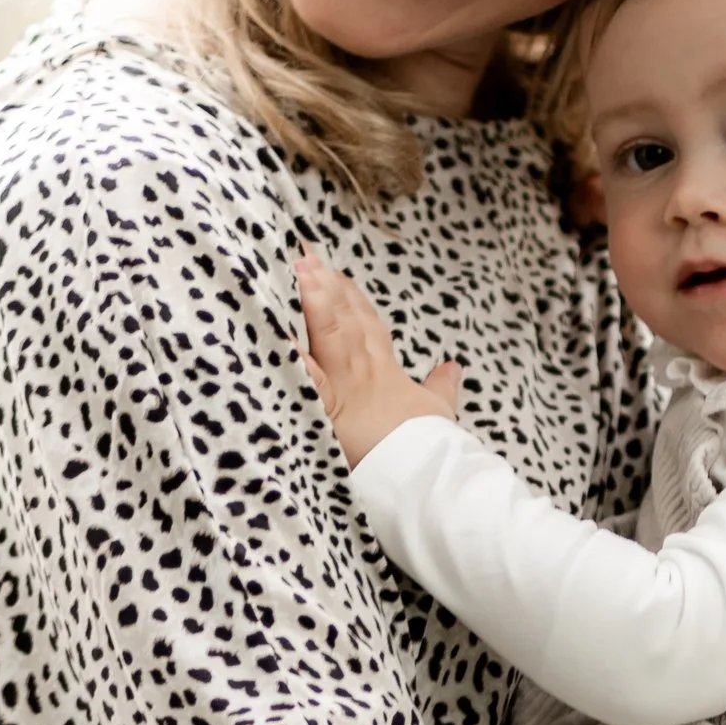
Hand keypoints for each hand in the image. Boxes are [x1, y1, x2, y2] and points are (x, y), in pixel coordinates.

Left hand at [296, 254, 460, 467]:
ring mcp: (346, 387)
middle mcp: (364, 372)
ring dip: (316, 301)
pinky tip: (273, 334)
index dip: (352, 298)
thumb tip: (452, 367)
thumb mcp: (440, 411)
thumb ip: (442, 386)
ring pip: (331, 333)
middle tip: (307, 255)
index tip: (338, 274)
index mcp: (386, 371)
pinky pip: (306, 378)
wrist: (425, 469)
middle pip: (345, 319)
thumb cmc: (430, 446)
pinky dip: (290, 357)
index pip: (368, 324)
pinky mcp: (330, 409)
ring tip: (300, 271)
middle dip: (326, 286)